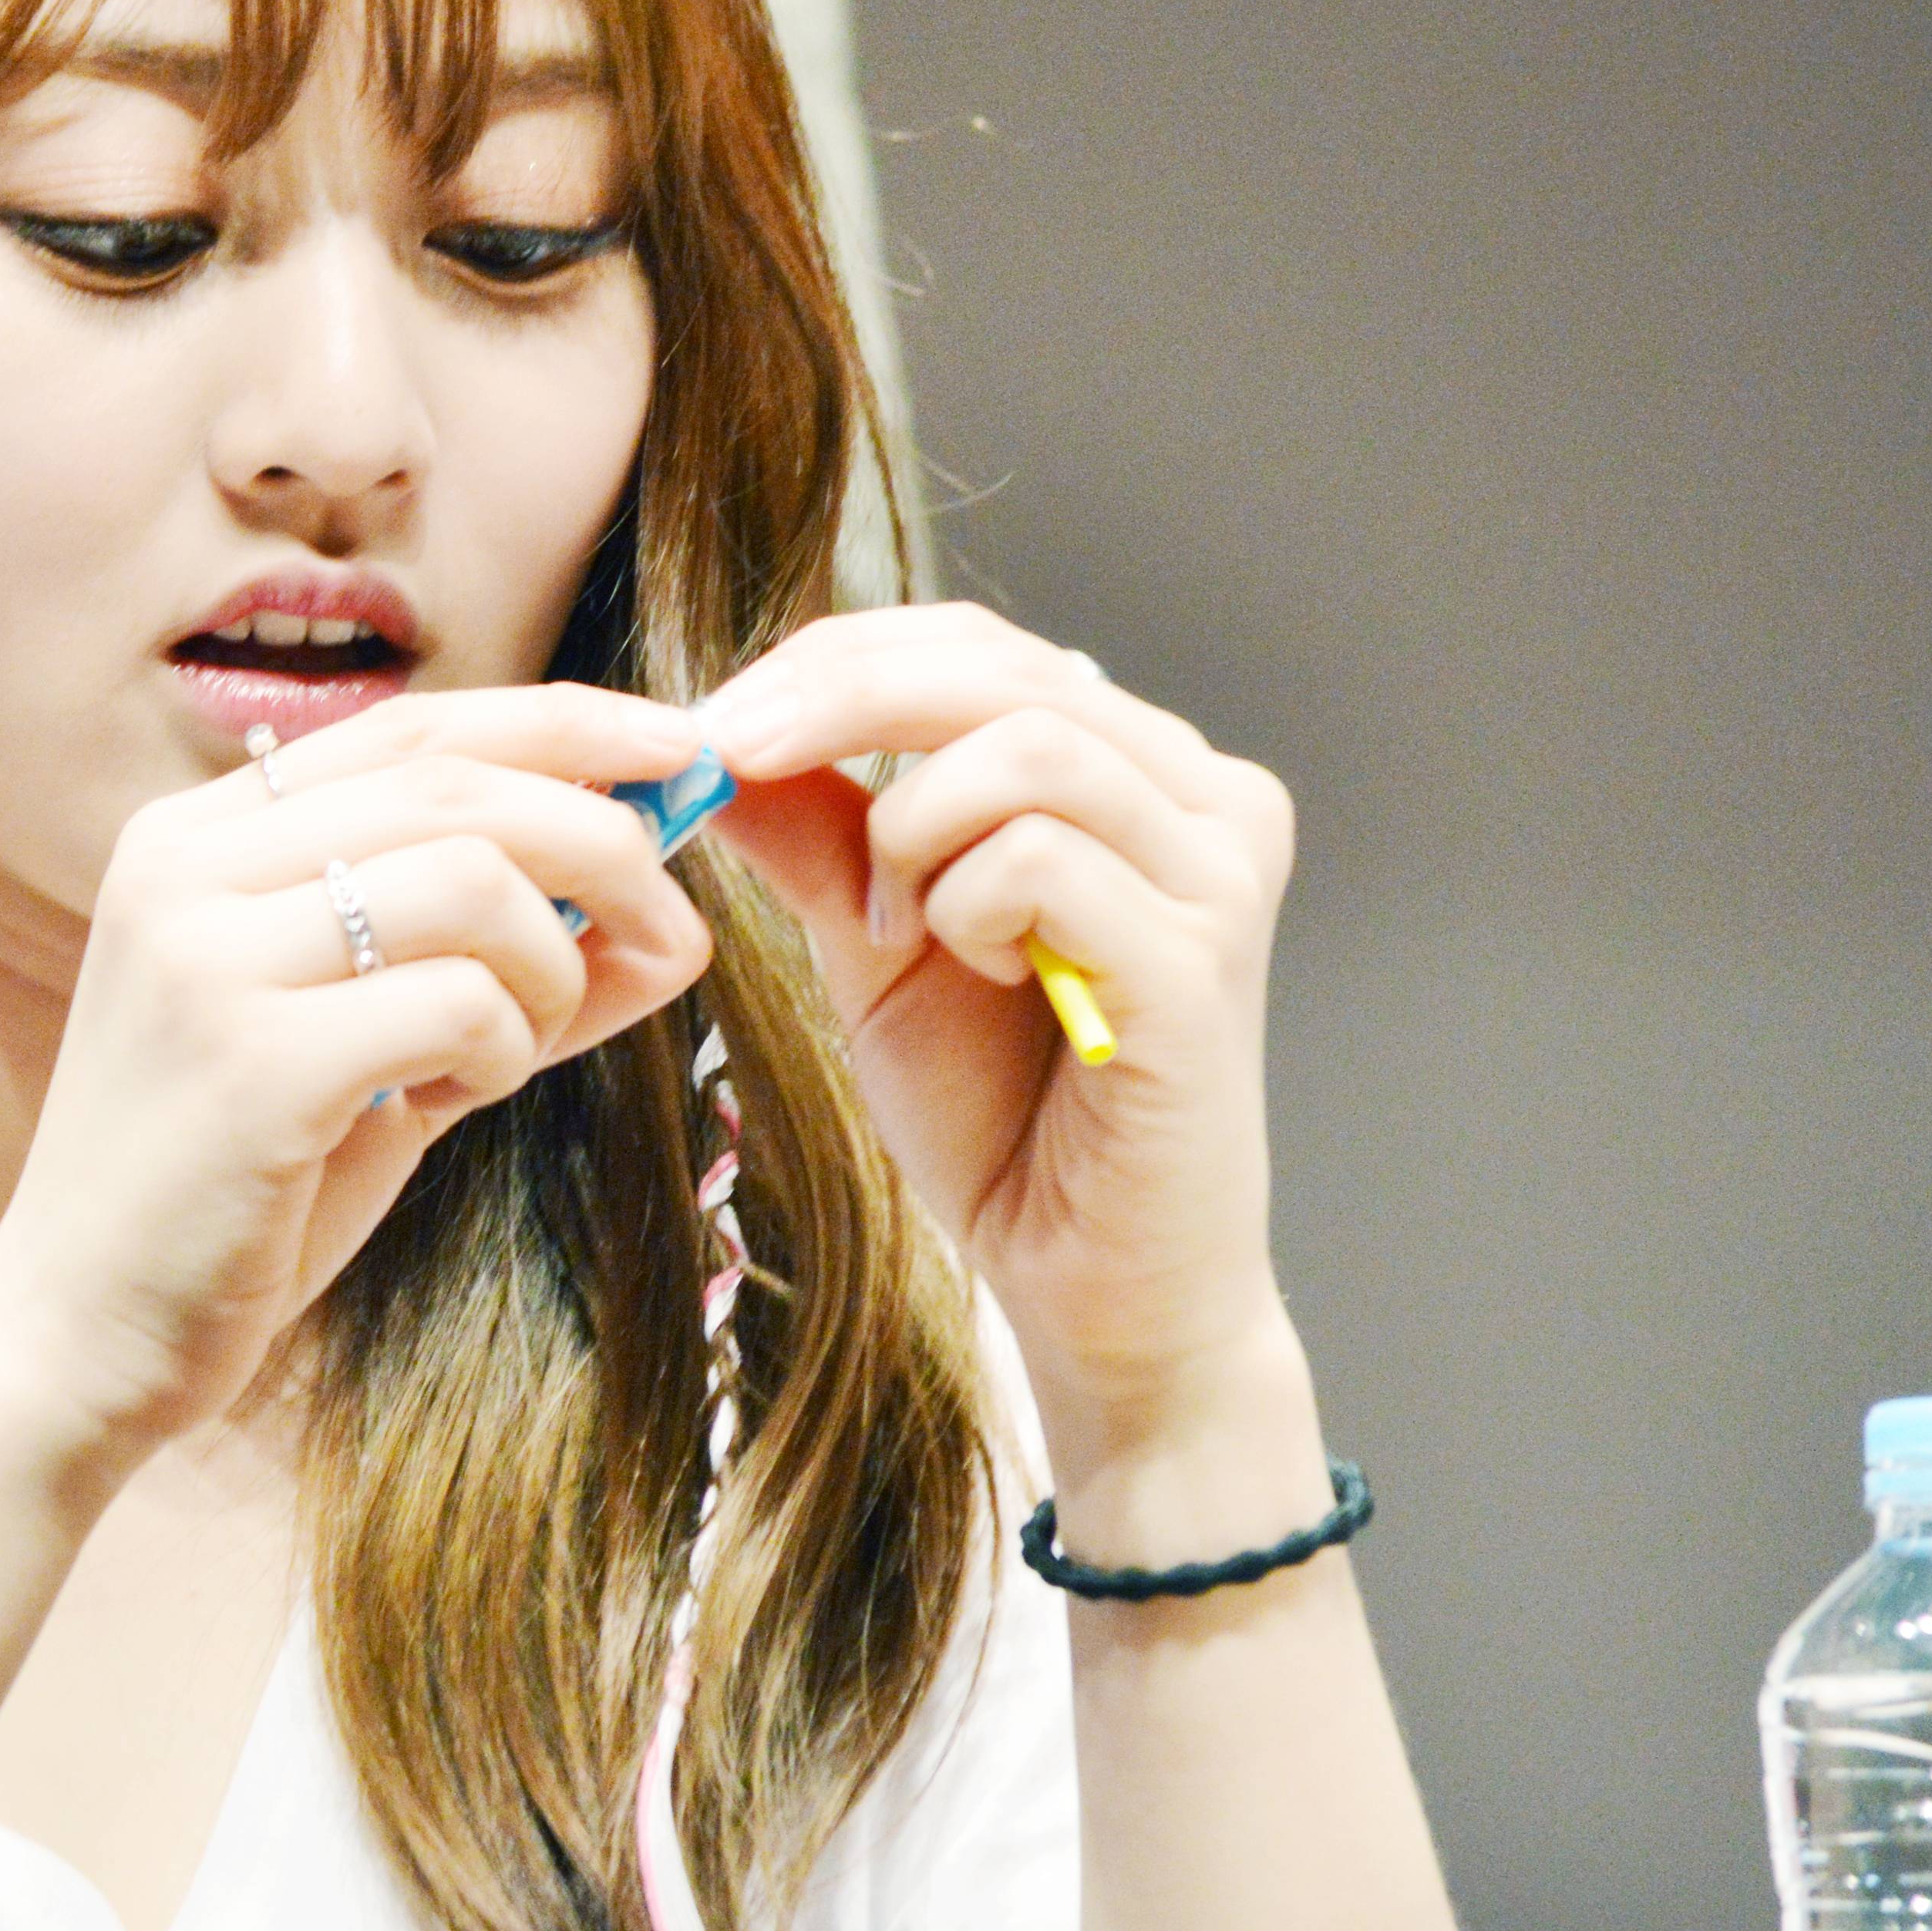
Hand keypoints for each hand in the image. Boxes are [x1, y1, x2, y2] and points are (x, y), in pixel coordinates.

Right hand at [0, 687, 722, 1474]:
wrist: (79, 1336)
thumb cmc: (232, 1193)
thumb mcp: (361, 1047)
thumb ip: (482, 966)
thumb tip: (662, 906)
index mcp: (193, 840)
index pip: (408, 728)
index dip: (561, 724)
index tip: (677, 752)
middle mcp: (184, 870)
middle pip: (455, 784)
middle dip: (604, 843)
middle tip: (672, 929)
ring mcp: (206, 960)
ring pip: (471, 879)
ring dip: (550, 966)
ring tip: (520, 1045)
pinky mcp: (247, 1061)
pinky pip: (458, 1001)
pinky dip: (503, 1048)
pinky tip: (454, 1098)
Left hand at [694, 606, 1298, 1458]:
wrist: (1091, 1285)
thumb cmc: (1004, 1116)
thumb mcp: (878, 945)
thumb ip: (819, 834)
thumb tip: (712, 736)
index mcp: (1140, 773)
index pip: (977, 645)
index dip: (832, 659)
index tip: (715, 724)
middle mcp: (1208, 798)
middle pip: (998, 667)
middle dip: (834, 704)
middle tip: (729, 759)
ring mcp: (1219, 874)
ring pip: (1024, 748)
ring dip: (911, 831)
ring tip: (899, 930)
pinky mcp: (1202, 962)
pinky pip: (1042, 858)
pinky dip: (963, 906)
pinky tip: (975, 974)